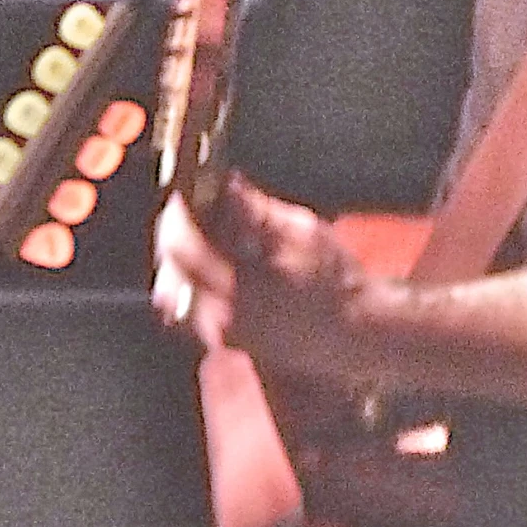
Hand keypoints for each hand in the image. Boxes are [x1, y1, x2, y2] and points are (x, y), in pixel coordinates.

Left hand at [152, 173, 368, 382]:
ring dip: (182, 260)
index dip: (177, 213)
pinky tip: (221, 264)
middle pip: (168, 270)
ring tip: (206, 236)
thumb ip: (258, 211)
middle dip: (175, 235)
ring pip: (175, 292)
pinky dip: (195, 282)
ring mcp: (221, 333)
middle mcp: (220, 316)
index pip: (180, 246)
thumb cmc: (338, 283)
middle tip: (191, 210)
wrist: (358, 333)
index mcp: (236, 288)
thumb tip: (228, 185)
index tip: (184, 192)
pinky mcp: (227, 341)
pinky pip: (191, 309)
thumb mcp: (304, 232)